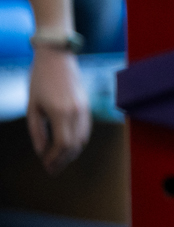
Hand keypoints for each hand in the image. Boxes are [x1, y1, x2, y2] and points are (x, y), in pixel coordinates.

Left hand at [27, 47, 90, 173]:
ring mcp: (85, 108)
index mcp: (60, 113)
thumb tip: (42, 151)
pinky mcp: (87, 105)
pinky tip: (68, 144)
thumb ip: (37, 131)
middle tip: (52, 168)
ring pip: (83, 139)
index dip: (54, 158)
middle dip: (64, 159)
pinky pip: (86, 129)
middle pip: (75, 145)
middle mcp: (77, 112)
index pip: (62, 145)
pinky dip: (78, 141)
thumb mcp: (32, 107)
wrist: (57, 57)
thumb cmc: (39, 80)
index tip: (45, 165)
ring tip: (60, 159)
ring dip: (72, 152)